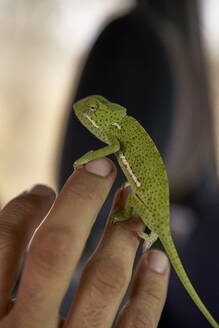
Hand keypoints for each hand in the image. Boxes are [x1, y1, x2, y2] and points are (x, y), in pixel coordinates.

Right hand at [0, 158, 168, 327]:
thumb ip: (5, 264)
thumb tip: (36, 197)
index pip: (3, 243)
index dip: (23, 209)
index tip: (42, 189)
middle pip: (55, 251)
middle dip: (80, 200)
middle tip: (102, 166)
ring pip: (102, 281)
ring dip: (121, 234)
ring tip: (132, 201)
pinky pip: (137, 325)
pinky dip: (151, 288)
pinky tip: (156, 258)